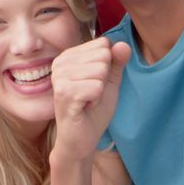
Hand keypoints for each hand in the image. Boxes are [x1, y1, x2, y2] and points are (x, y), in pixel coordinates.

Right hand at [51, 37, 131, 161]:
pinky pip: (96, 87)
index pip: (104, 44)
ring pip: (101, 70)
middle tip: (91, 95)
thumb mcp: (110, 82)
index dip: (107, 67)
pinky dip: (96, 100)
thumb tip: (123, 44)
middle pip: (103, 56)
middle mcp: (60, 62)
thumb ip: (117, 62)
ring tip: (87, 101)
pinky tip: (85, 107)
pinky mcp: (63, 92)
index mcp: (69, 56)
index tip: (95, 84)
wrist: (80, 140)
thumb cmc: (93, 110)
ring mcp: (60, 76)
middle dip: (104, 79)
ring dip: (99, 91)